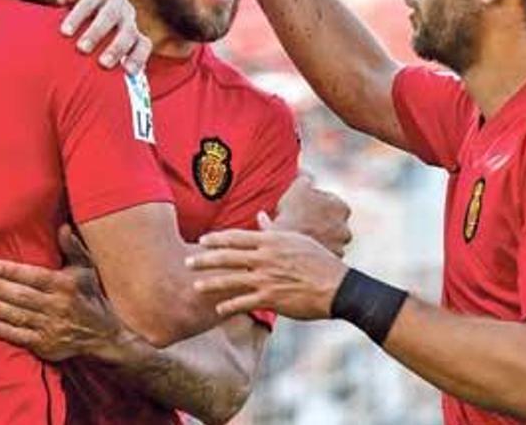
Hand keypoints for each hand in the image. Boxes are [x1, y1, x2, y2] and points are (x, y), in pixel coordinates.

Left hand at [0, 227, 122, 361]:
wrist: (104, 335)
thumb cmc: (89, 296)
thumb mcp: (85, 270)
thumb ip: (73, 248)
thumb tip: (63, 227)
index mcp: (65, 285)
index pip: (35, 277)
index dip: (13, 272)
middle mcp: (58, 306)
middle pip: (22, 296)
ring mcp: (51, 327)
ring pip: (18, 316)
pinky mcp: (46, 346)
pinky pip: (22, 337)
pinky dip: (4, 331)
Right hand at [41, 0, 151, 73]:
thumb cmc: (83, 25)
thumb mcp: (95, 43)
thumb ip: (97, 62)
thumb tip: (93, 97)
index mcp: (129, 29)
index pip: (143, 44)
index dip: (139, 57)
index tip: (127, 73)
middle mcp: (125, 14)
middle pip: (128, 32)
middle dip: (118, 48)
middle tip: (104, 64)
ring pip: (109, 16)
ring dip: (96, 33)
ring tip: (82, 48)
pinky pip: (89, 2)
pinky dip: (77, 17)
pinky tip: (66, 31)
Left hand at [187, 229, 347, 319]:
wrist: (339, 287)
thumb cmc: (319, 261)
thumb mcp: (297, 240)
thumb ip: (273, 229)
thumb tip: (260, 215)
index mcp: (271, 242)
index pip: (236, 237)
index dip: (216, 239)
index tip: (201, 240)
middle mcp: (265, 259)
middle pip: (227, 257)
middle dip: (204, 260)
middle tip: (187, 262)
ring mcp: (267, 279)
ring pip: (231, 280)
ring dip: (211, 283)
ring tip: (196, 286)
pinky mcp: (271, 299)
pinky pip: (244, 302)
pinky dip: (229, 306)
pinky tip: (218, 309)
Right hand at [261, 175, 351, 256]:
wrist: (287, 247)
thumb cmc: (294, 215)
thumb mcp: (296, 189)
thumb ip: (304, 179)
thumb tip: (306, 175)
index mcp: (342, 208)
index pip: (329, 201)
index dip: (312, 202)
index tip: (300, 206)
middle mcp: (346, 230)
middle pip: (330, 223)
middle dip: (318, 222)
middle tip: (298, 222)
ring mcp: (339, 248)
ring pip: (326, 240)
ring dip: (315, 238)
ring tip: (296, 238)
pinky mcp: (329, 264)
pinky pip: (320, 256)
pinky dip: (312, 253)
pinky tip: (298, 250)